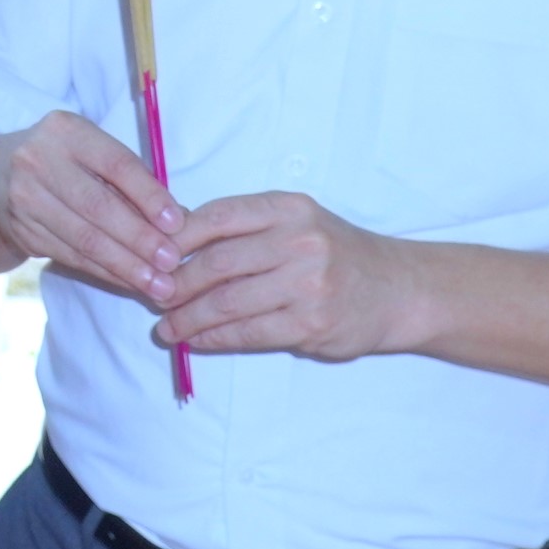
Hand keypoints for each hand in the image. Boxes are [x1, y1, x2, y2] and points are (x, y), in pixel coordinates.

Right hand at [0, 111, 183, 305]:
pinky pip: (72, 257)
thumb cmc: (63, 162)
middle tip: (172, 263)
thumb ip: (132, 180)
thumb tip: (179, 220)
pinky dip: (106, 273)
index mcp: (65, 130)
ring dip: (126, 266)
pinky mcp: (22, 231)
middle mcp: (37, 160)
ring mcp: (24, 197)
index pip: (115, 164)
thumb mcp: (92, 152)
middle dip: (140, 239)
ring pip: (85, 239)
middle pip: (98, 206)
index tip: (177, 224)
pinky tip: (131, 282)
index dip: (149, 196)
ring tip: (159, 285)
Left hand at [155, 192, 418, 360]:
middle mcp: (299, 241)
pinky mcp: (312, 323)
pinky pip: (249, 333)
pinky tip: (197, 340)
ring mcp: (308, 284)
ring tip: (166, 327)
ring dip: (188, 318)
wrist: (398, 289)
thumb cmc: (334, 252)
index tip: (151, 255)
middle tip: (153, 297)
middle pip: (216, 264)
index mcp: (287, 208)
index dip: (175, 239)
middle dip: (176, 284)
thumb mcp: (296, 221)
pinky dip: (215, 338)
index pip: (216, 217)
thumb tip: (174, 243)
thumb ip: (244, 228)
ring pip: (228, 303)